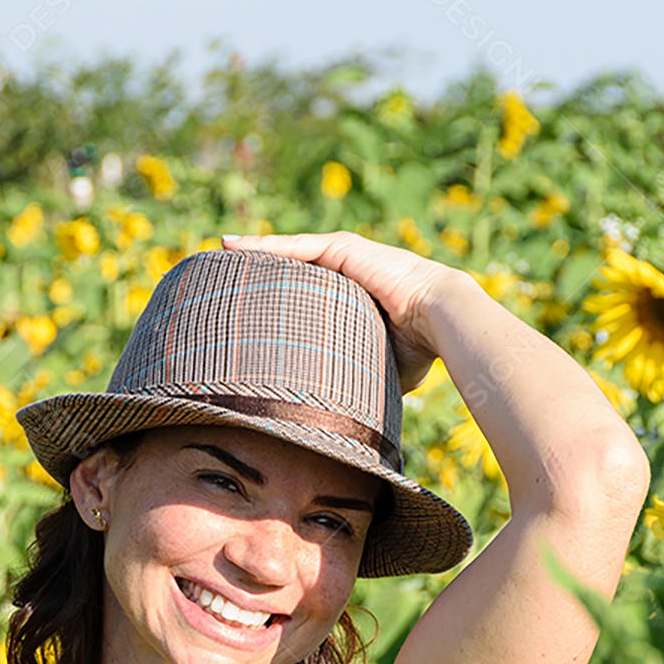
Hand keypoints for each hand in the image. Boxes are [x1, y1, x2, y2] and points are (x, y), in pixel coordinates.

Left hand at [219, 230, 459, 392]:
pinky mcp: (343, 248)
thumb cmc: (419, 349)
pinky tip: (235, 247)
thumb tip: (348, 417)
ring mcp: (345, 255)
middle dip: (259, 270)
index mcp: (353, 297)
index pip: (306, 293)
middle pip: (292, 269)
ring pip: (289, 253)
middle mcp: (347, 271)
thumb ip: (360, 379)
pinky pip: (295, 247)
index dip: (278, 296)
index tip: (249, 305)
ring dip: (254, 252)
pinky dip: (264, 246)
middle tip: (225, 277)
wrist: (441, 322)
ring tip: (221, 250)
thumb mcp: (381, 365)